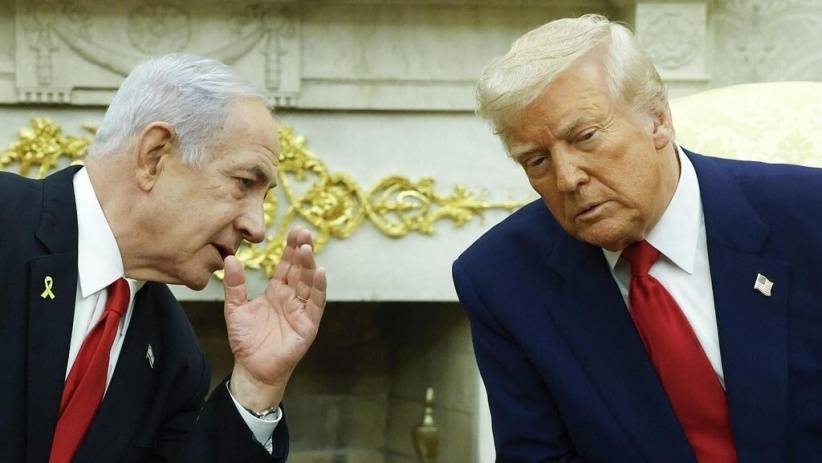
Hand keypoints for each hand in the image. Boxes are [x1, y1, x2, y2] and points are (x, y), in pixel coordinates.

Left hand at [222, 225, 326, 410]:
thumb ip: (235, 285)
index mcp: (277, 291)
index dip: (291, 248)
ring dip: (310, 265)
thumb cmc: (246, 339)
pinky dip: (319, 287)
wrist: (252, 368)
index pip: (287, 265)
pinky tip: (320, 272)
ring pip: (309, 283)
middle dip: (302, 250)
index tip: (294, 229)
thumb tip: (230, 259)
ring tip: (307, 248)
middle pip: (300, 269)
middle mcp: (292, 297)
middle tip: (303, 231)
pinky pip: (316, 303)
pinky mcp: (308, 324)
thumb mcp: (235, 308)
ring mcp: (302, 310)